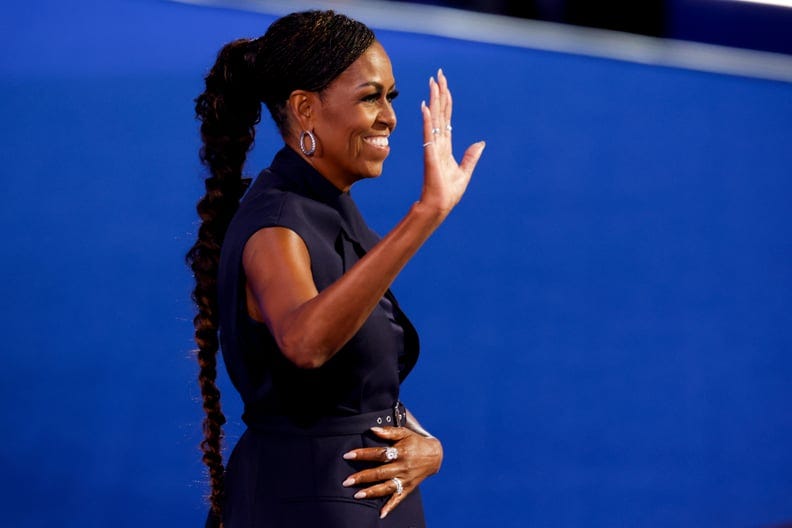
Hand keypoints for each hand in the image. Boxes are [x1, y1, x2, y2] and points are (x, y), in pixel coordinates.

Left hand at [342, 426, 443, 518]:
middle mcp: (403, 467)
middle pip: (380, 473)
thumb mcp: (404, 433)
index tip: (348, 455)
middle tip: (347, 481)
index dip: (363, 454)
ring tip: (357, 495)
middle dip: (362, 477)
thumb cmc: (415, 442)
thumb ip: (389, 431)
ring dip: (372, 492)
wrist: (435, 456)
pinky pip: (398, 499)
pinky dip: (390, 507)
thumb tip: (373, 429)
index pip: (379, 454)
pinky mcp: (408, 488)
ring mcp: (405, 479)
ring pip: (387, 487)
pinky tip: (381, 514)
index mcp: (401, 452)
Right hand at [419, 68, 484, 218]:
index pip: (445, 118)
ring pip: (433, 119)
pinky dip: (428, 120)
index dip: (445, 101)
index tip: (442, 85)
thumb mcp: (465, 172)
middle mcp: (437, 143)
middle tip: (437, 75)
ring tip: (432, 83)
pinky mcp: (430, 154)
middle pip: (438, 113)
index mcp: (445, 146)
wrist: (440, 205)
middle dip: (438, 93)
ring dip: (433, 101)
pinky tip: (426, 107)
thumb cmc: (449, 193)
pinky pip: (429, 134)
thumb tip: (481, 143)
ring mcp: (433, 147)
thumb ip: (471, 156)